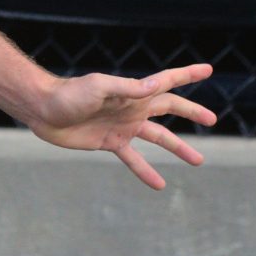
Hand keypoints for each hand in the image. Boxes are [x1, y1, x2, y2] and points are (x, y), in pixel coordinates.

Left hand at [27, 63, 217, 189]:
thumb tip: (156, 85)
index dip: (187, 75)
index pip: (166, 82)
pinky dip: (146, 171)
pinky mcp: (110, 142)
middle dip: (191, 112)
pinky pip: (133, 159)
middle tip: (212, 119)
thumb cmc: (68, 94)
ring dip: (177, 147)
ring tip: (198, 161)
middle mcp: (132, 107)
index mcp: (133, 91)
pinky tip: (159, 185)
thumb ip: (127, 88)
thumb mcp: (99, 87)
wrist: (43, 110)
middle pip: (169, 109)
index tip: (208, 69)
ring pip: (158, 137)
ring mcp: (123, 126)